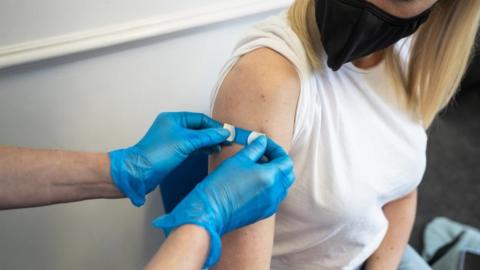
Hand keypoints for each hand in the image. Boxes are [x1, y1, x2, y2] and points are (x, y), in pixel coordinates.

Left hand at [109, 112, 229, 206]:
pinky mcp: (173, 151)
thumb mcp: (186, 142)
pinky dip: (201, 148)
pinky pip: (191, 146)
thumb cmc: (157, 154)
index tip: (227, 132)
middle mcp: (173, 126)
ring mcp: (173, 139)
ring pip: (196, 138)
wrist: (140, 172)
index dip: (214, 126)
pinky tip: (210, 151)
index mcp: (174, 118)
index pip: (200, 119)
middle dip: (213, 134)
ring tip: (221, 147)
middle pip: (199, 128)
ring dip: (208, 142)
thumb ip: (207, 137)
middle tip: (227, 141)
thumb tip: (223, 132)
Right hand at [152, 136, 294, 266]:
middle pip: (288, 173)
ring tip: (257, 168)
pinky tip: (254, 183)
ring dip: (275, 174)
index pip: (285, 159)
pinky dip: (270, 187)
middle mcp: (275, 192)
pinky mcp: (264, 213)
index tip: (263, 144)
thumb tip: (262, 141)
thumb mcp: (238, 160)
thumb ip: (254, 148)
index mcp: (271, 177)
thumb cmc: (221, 184)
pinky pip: (275, 197)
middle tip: (262, 154)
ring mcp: (271, 204)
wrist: (211, 211)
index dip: (275, 149)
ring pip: (282, 186)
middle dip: (278, 161)